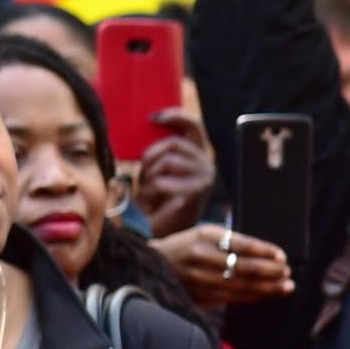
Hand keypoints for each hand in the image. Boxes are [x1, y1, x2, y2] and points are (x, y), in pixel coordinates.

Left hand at [136, 108, 216, 237]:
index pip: (194, 126)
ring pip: (166, 162)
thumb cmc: (158, 200)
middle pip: (173, 143)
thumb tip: (146, 129)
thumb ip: (159, 152)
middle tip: (142, 172)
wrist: (165, 232)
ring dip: (148, 176)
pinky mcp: (194, 193)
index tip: (154, 117)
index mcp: (199, 155)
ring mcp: (203, 178)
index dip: (176, 116)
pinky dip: (149, 192)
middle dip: (150, 156)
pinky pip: (162, 182)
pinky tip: (151, 203)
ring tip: (147, 191)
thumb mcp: (158, 170)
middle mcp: (206, 164)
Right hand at [154, 224, 293, 306]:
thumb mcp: (205, 233)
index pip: (242, 244)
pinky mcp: (197, 294)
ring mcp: (198, 277)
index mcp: (205, 235)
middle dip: (270, 272)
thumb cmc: (187, 245)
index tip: (283, 257)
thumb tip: (268, 254)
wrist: (152, 263)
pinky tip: (266, 294)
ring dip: (267, 287)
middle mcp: (201, 256)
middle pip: (243, 266)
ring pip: (239, 285)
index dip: (265, 252)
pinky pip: (230, 297)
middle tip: (288, 273)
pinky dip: (251, 296)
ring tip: (285, 286)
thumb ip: (232, 241)